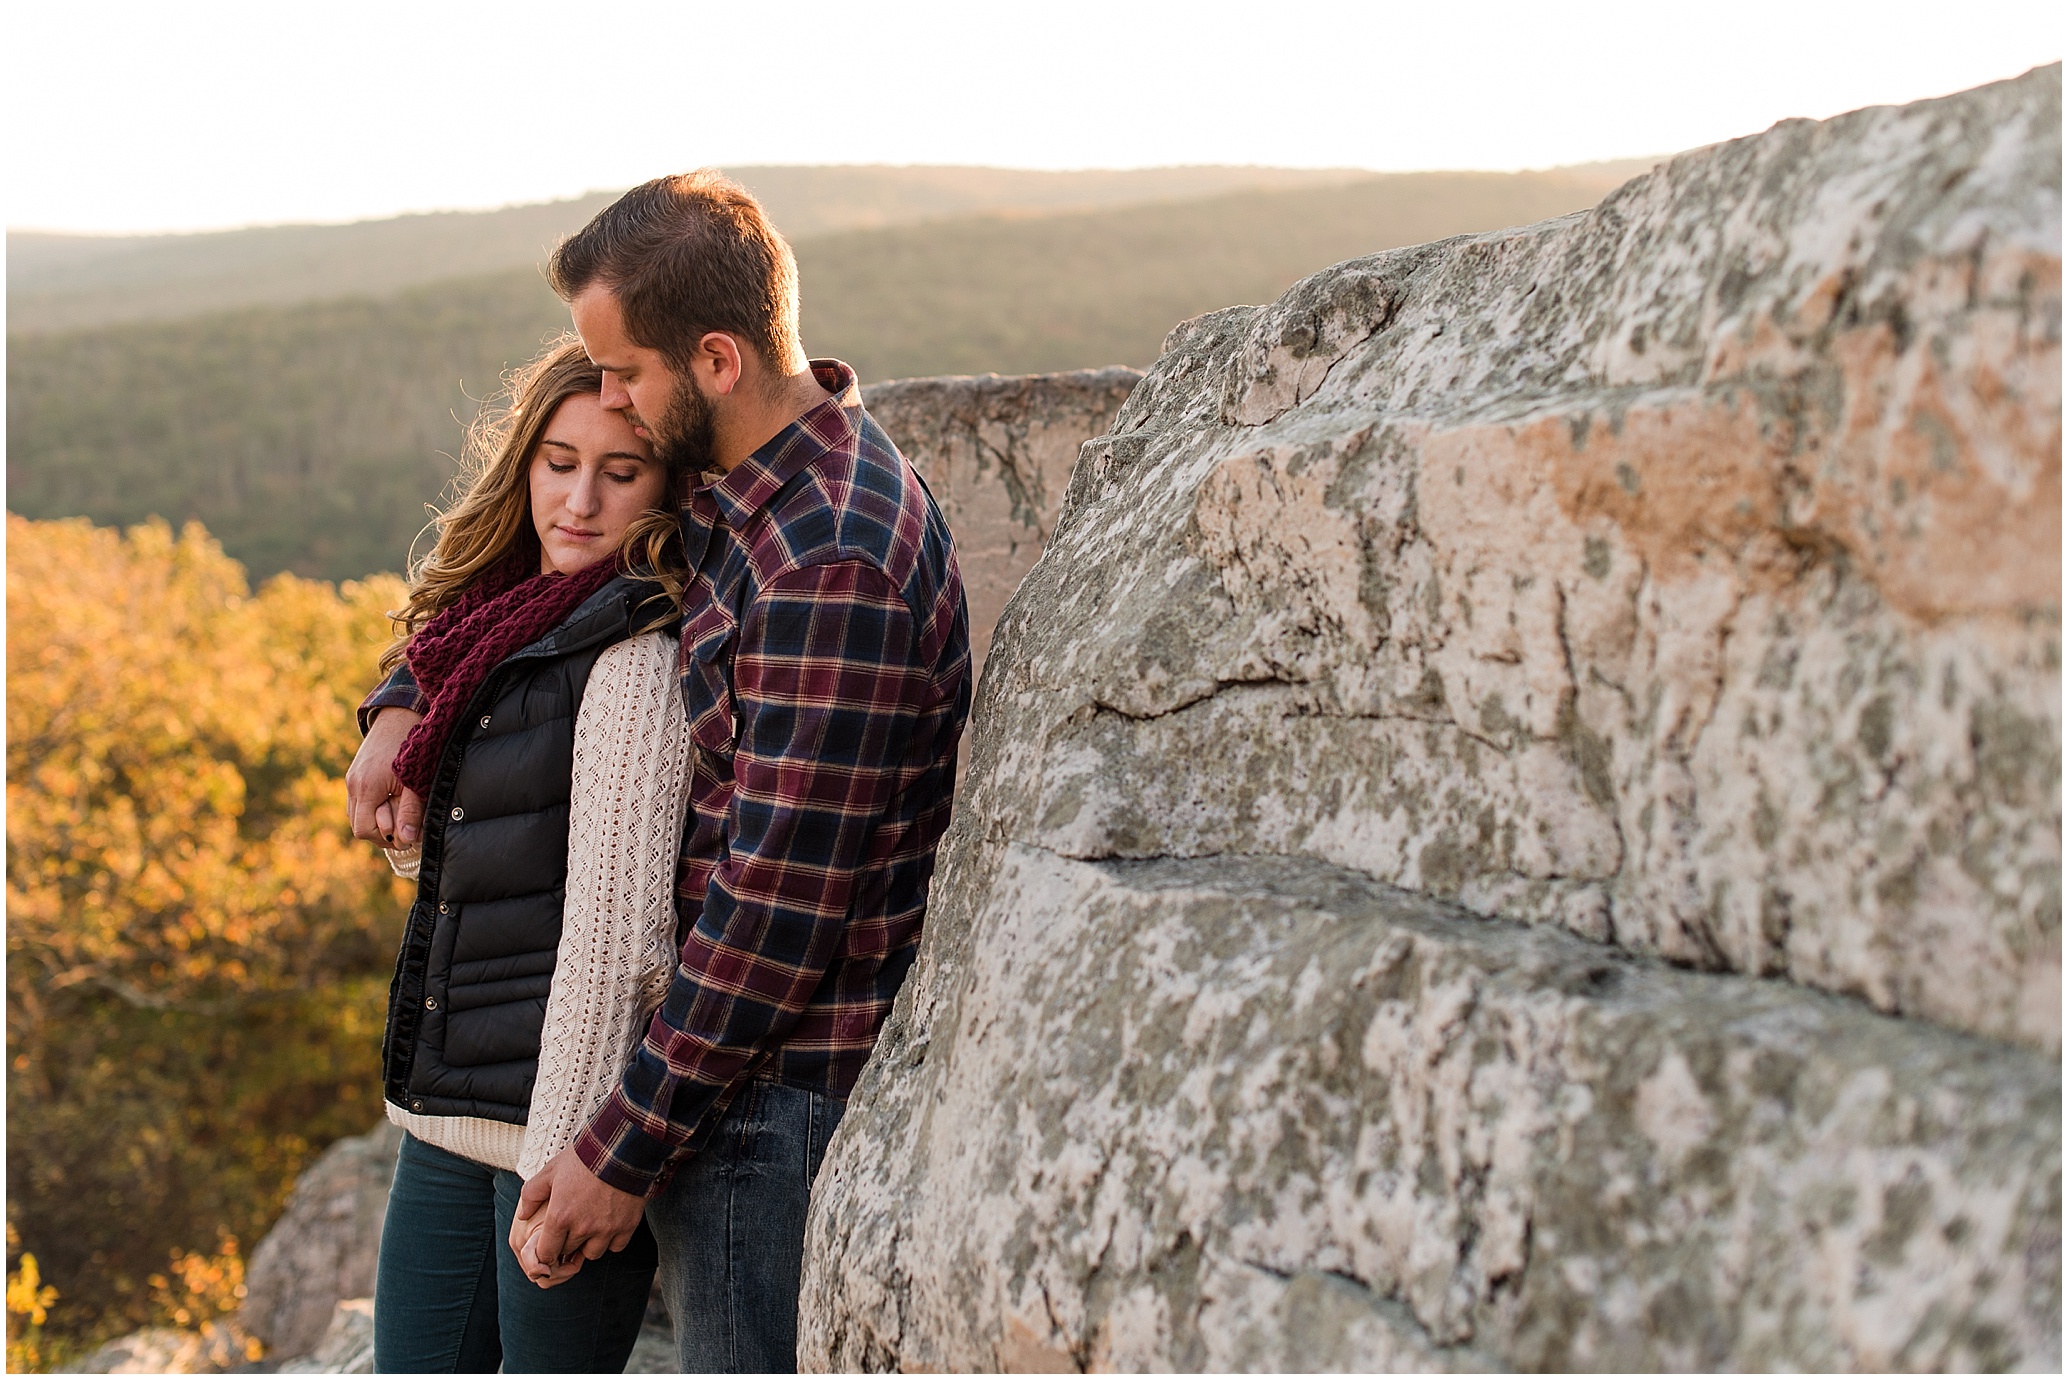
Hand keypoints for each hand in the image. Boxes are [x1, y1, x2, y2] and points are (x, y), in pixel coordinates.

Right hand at [347, 707, 423, 846]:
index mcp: (367, 787)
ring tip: (400, 811)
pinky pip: (357, 801)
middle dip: (381, 831)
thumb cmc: (411, 749)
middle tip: (405, 825)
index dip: (385, 838)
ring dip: (376, 819)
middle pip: (358, 825)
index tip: (405, 835)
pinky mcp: (354, 774)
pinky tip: (392, 800)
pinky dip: (372, 807)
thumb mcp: (416, 783)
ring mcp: (351, 778)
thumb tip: (406, 839)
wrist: (399, 716)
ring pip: (356, 814)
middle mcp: (353, 784)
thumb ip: (410, 812)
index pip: (364, 830)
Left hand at [510, 1146, 644, 1288]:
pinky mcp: (627, 1226)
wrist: (621, 1147)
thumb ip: (532, 1194)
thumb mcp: (551, 1171)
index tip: (551, 1243)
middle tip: (571, 1228)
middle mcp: (582, 1228)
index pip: (546, 1253)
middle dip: (567, 1243)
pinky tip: (609, 1224)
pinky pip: (616, 1246)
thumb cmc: (583, 1159)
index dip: (546, 1251)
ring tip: (591, 1226)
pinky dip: (612, 1239)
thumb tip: (523, 1215)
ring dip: (589, 1244)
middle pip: (569, 1252)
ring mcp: (606, 1229)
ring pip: (592, 1253)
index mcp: (560, 1217)